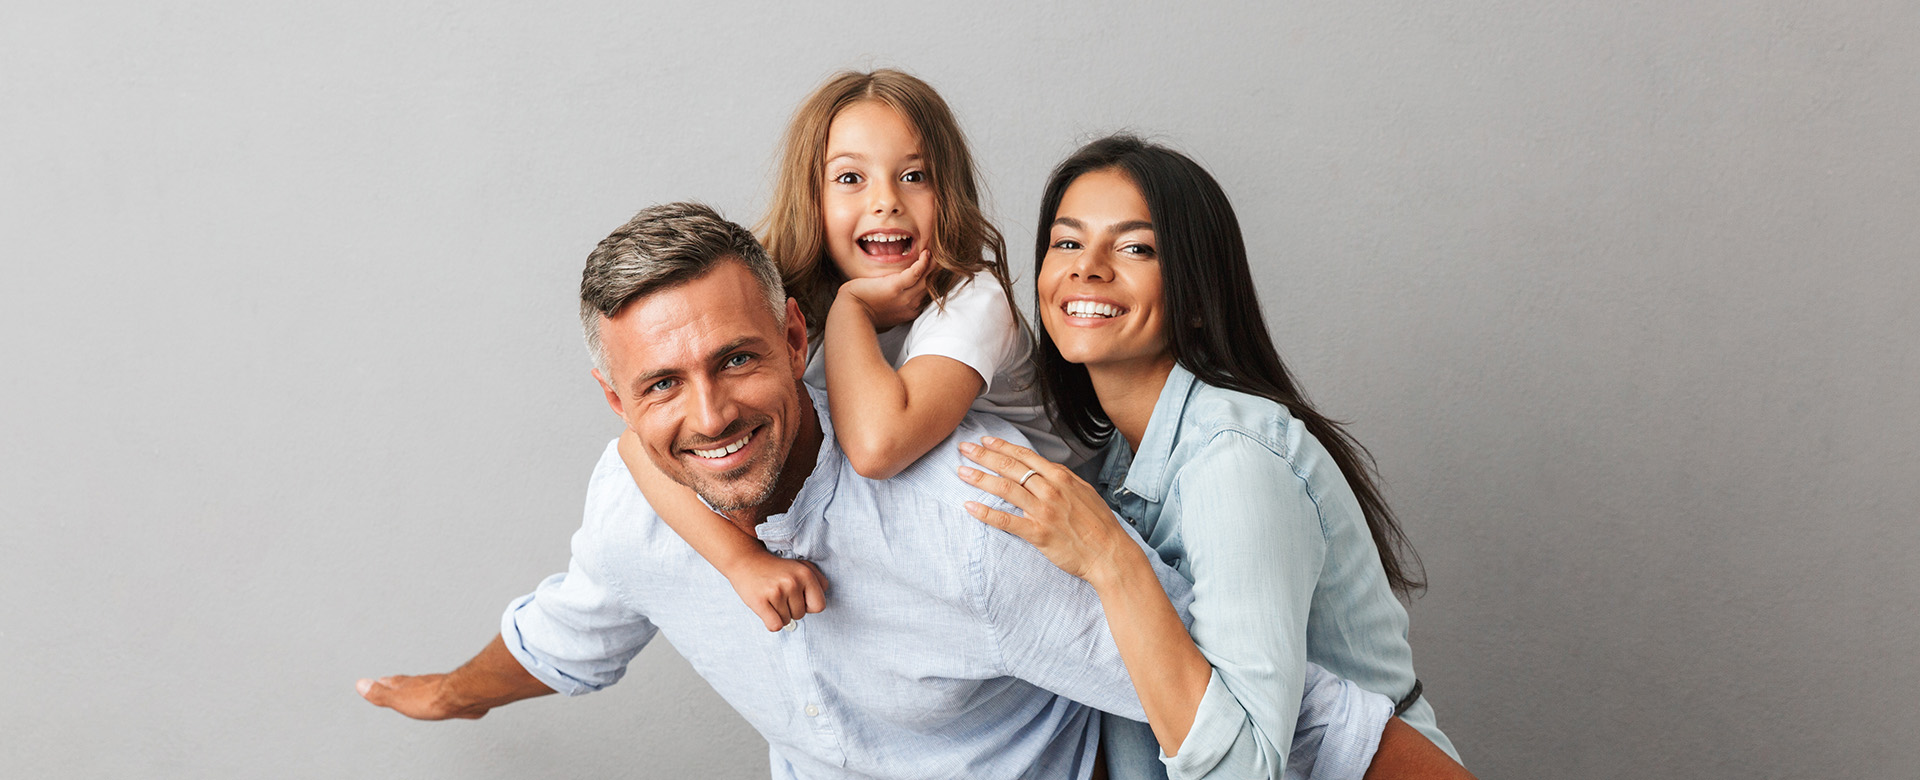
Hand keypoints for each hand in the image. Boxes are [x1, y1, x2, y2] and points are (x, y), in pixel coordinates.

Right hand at [357, 674, 488, 720]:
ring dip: (418, 689)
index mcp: (408, 685)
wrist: (464, 697)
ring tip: (415, 691)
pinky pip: (443, 695)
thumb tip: (360, 684)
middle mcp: (423, 683)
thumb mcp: (399, 699)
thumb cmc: (433, 699)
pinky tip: (441, 699)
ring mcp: (440, 687)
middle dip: (399, 684)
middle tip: (393, 682)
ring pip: (425, 687)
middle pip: (408, 683)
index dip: (384, 683)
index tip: (377, 681)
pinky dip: (437, 696)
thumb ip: (380, 693)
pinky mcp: (455, 696)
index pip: (392, 682)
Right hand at [723, 548, 830, 631]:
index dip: (808, 605)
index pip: (819, 606)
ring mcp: (776, 592)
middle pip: (801, 615)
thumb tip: (821, 600)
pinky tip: (765, 608)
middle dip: (791, 609)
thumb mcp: (800, 566)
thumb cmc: (775, 568)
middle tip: (779, 594)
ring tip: (771, 598)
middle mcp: (793, 582)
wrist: (746, 561)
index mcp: (806, 573)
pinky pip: (775, 626)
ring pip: (787, 621)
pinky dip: (770, 622)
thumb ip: (817, 580)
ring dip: (779, 614)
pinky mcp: (760, 601)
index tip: (797, 598)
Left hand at [836, 252, 930, 329]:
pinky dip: (922, 263)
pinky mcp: (895, 287)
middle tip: (944, 256)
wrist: (851, 313)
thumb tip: (898, 295)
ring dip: (934, 264)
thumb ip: (897, 303)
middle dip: (938, 270)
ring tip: (938, 252)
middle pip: (931, 285)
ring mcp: (905, 298)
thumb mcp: (886, 310)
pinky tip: (926, 253)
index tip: (937, 267)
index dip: (934, 278)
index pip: (928, 293)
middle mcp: (911, 305)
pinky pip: (915, 273)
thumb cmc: (864, 311)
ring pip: (926, 278)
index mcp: (910, 311)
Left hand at [957, 436, 1140, 584]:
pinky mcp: (1038, 533)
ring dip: (980, 478)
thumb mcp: (1084, 492)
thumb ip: (1062, 480)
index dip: (1002, 446)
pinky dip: (986, 513)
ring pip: (1005, 489)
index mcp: (1061, 477)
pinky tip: (970, 506)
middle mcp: (1050, 490)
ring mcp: (1044, 511)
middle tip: (964, 448)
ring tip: (962, 472)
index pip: (1025, 456)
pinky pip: (1006, 520)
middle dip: (984, 455)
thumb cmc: (1099, 524)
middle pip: (1010, 467)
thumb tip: (1045, 470)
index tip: (985, 440)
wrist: (1110, 553)